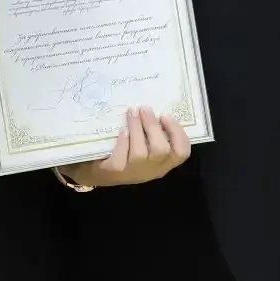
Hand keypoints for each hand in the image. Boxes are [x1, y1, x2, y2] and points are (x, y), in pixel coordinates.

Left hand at [58, 107, 189, 187]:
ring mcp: (133, 172)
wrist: (97, 170)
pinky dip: (123, 141)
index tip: (166, 115)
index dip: (178, 133)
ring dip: (137, 128)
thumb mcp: (145, 146)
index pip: (182, 153)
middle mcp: (152, 170)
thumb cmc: (127, 153)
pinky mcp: (116, 171)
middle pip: (162, 150)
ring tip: (132, 112)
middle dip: (153, 126)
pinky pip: (121, 156)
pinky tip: (121, 130)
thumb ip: (153, 133)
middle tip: (145, 108)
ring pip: (141, 153)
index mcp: (163, 162)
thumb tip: (154, 108)